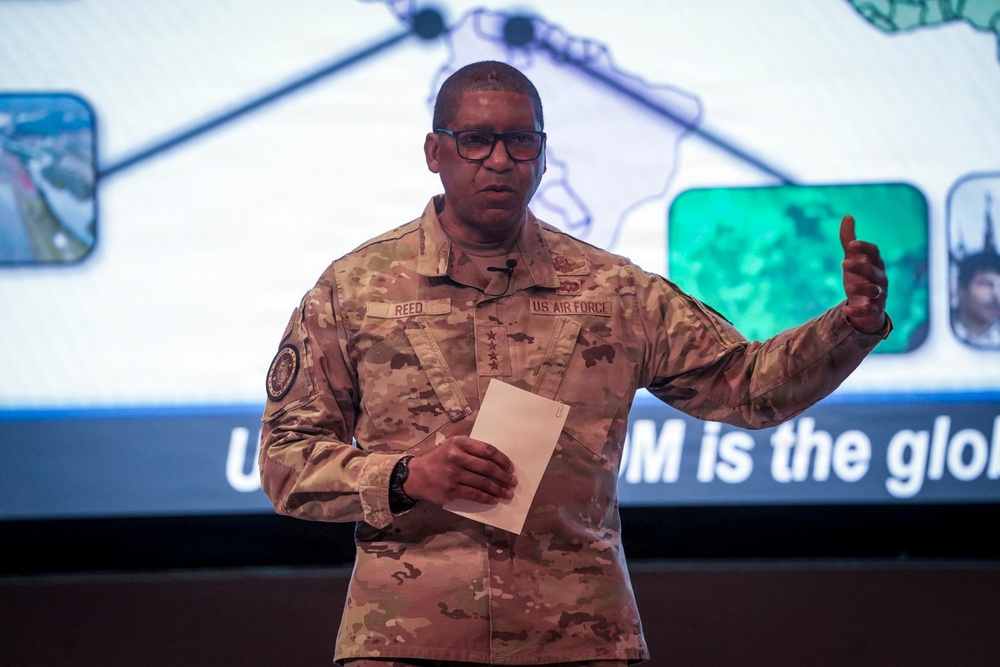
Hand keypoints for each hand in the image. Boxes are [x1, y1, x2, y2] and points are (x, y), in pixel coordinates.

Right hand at [404, 436, 516, 506]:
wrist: (415, 476)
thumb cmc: (438, 460)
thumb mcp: (452, 447)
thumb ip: (471, 450)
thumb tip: (497, 462)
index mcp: (459, 443)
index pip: (487, 450)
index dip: (502, 460)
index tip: (510, 468)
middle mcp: (456, 457)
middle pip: (488, 467)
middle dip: (504, 476)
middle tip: (512, 482)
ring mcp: (453, 474)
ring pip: (483, 483)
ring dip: (499, 489)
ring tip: (507, 493)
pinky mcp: (451, 490)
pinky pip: (474, 494)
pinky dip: (487, 498)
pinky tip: (494, 499)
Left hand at [839, 215, 887, 333]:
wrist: (866, 305)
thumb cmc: (860, 277)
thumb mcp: (853, 258)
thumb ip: (849, 239)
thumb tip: (848, 216)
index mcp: (875, 263)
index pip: (874, 253)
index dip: (865, 248)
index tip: (852, 244)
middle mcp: (880, 278)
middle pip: (874, 271)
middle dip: (860, 267)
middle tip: (843, 263)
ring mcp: (879, 295)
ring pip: (873, 290)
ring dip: (860, 288)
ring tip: (846, 286)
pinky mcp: (874, 310)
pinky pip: (869, 311)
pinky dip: (858, 311)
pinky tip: (846, 311)